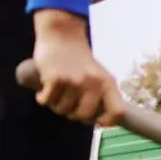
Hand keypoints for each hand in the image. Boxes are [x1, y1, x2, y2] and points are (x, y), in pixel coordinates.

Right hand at [32, 10, 125, 127]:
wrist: (63, 37)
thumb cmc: (80, 62)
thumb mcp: (99, 76)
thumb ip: (102, 96)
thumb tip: (101, 122)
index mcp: (108, 83)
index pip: (117, 112)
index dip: (106, 122)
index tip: (95, 122)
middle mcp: (94, 83)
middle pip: (84, 116)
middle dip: (73, 114)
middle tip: (69, 104)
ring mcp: (75, 81)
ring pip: (62, 110)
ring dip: (56, 104)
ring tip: (58, 91)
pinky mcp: (55, 78)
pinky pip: (46, 101)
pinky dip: (43, 98)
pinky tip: (45, 89)